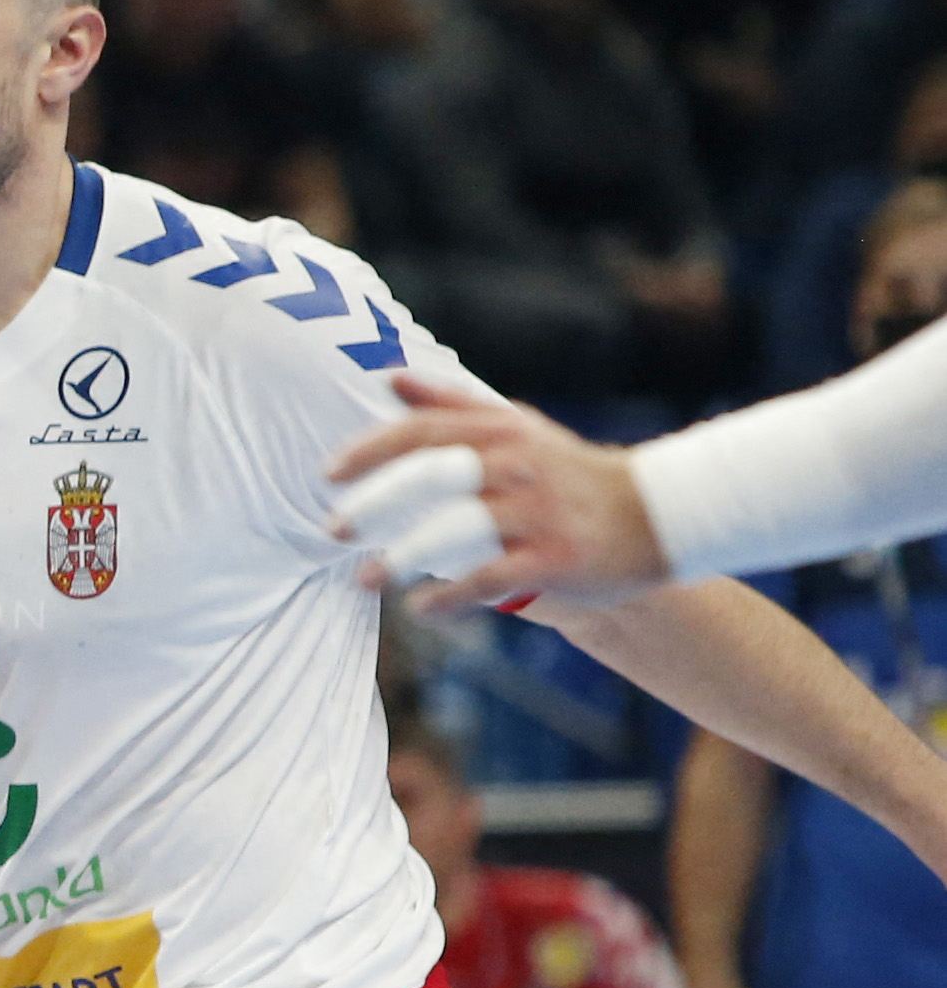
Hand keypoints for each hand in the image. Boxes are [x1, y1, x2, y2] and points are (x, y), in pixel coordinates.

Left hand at [325, 372, 669, 606]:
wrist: (659, 514)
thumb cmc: (568, 471)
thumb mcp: (516, 427)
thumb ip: (450, 405)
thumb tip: (390, 379)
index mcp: (503, 432)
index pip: (425, 430)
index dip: (371, 450)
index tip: (328, 475)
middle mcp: (519, 467)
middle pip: (433, 476)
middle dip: (376, 502)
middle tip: (333, 529)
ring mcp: (539, 513)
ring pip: (459, 530)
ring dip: (404, 557)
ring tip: (364, 580)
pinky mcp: (557, 558)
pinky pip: (494, 579)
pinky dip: (451, 597)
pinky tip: (420, 609)